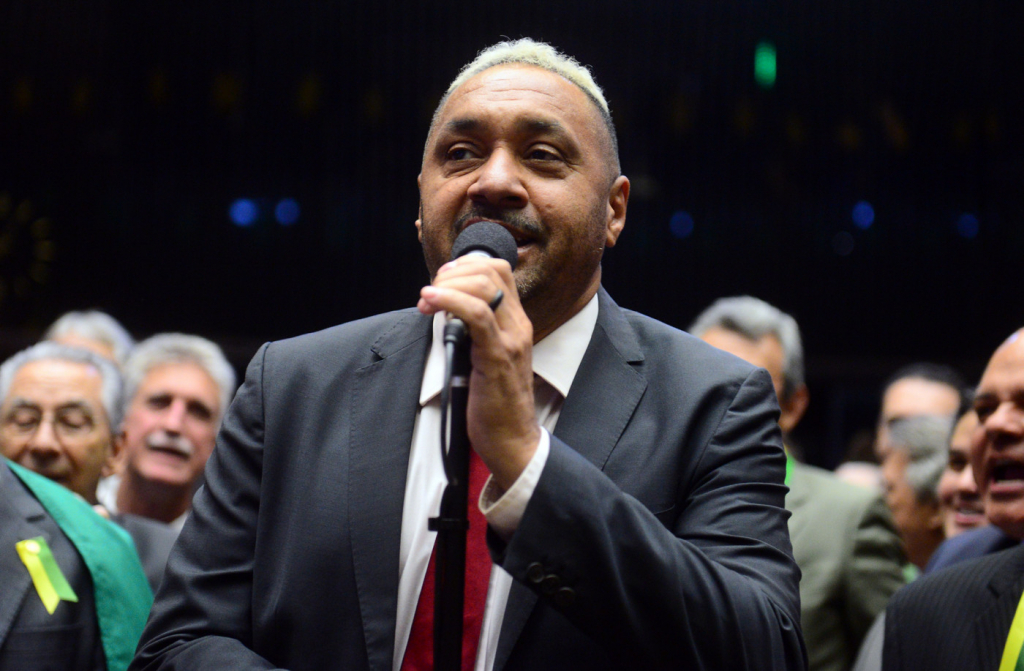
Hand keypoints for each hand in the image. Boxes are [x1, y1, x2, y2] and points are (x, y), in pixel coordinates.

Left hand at [417, 256, 540, 490]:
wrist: (513, 440)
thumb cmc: (495, 403)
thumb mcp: (486, 357)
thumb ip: (474, 333)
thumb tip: (445, 311)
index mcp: (516, 323)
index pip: (499, 270)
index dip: (466, 265)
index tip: (442, 279)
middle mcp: (518, 326)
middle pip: (491, 271)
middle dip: (452, 273)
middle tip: (430, 292)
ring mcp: (510, 340)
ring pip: (484, 287)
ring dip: (447, 285)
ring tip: (426, 300)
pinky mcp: (497, 358)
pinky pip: (478, 315)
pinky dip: (450, 301)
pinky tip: (430, 302)